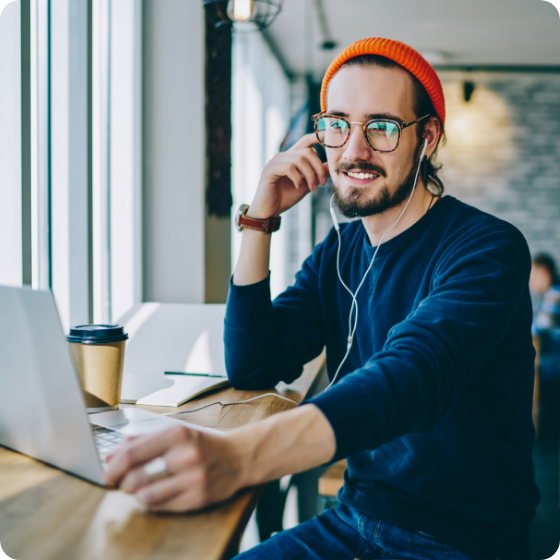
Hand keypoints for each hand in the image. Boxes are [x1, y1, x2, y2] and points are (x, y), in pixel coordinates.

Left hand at [105, 426, 249, 511]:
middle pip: (136, 477)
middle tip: (123, 483)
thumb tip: (109, 457)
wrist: (239, 457)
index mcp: (178, 434)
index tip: (107, 474)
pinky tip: (159, 492)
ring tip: (141, 487)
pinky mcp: (198, 498)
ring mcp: (193, 479)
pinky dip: (153, 502)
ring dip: (137, 494)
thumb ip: (142, 441)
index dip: (113, 467)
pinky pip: (161, 506)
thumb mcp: (175, 433)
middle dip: (123, 483)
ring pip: (146, 496)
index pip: (133, 453)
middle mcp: (186, 455)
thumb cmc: (203, 444)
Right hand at [249, 133, 328, 218]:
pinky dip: (298, 178)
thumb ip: (316, 175)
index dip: (317, 137)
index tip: (329, 136)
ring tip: (312, 188)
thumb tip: (330, 165)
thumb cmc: (285, 198)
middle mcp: (282, 156)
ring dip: (310, 175)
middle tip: (322, 183)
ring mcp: (274, 162)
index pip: (305, 141)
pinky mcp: (269, 170)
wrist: (268, 212)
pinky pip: (289, 168)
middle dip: (318, 167)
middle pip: (307, 151)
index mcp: (291, 158)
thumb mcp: (306, 185)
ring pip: (299, 159)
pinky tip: (298, 187)